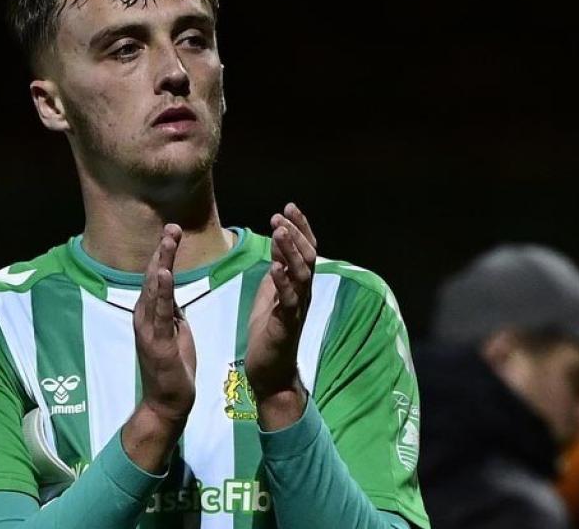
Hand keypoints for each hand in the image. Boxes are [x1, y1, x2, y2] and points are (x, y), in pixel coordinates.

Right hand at [123, 224, 196, 471]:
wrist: (167, 403)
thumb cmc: (173, 368)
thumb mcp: (175, 332)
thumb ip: (171, 312)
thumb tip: (172, 294)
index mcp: (150, 313)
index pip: (157, 277)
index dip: (163, 253)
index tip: (173, 231)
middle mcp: (143, 316)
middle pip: (153, 276)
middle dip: (163, 250)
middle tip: (172, 227)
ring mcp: (148, 328)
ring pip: (154, 289)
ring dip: (162, 262)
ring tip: (168, 241)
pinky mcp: (157, 341)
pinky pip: (160, 312)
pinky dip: (163, 291)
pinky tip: (166, 273)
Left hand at [245, 204, 316, 422]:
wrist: (270, 372)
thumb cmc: (270, 331)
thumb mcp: (272, 292)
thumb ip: (278, 267)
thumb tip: (280, 241)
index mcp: (298, 284)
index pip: (306, 249)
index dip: (300, 227)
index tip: (288, 207)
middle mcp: (303, 293)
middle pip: (308, 257)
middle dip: (296, 234)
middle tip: (280, 216)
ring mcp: (297, 309)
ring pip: (302, 275)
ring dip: (291, 252)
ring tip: (279, 232)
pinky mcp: (287, 325)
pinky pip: (289, 300)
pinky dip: (283, 282)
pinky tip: (274, 267)